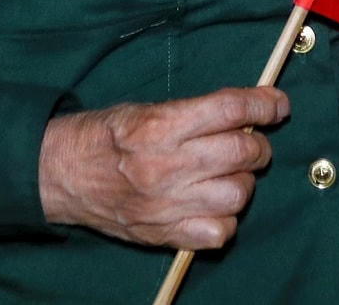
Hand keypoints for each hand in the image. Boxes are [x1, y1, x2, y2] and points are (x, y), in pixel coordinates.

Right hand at [38, 87, 288, 249]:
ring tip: (228, 175)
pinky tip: (214, 206)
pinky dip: (226, 220)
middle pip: (242, 153)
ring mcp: (167, 204)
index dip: (263, 105)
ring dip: (243, 182)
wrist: (61, 174)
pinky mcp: (164, 233)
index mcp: (161, 125)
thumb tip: (244, 116)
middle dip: (258, 146)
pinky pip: (220, 232)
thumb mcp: (145, 109)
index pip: (230, 110)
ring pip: (238, 195)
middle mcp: (167, 165)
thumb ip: (194, 114)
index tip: (277, 105)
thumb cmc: (105, 136)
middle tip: (251, 144)